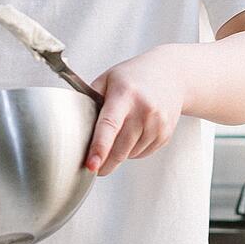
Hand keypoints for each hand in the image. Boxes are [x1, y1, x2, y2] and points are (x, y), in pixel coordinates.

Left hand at [86, 47, 186, 175]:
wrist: (171, 75)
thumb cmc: (133, 77)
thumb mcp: (108, 79)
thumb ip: (90, 99)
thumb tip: (74, 123)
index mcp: (124, 95)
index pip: (109, 125)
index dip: (99, 148)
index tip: (91, 165)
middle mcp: (144, 110)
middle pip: (120, 148)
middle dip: (104, 163)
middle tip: (93, 167)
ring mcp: (158, 124)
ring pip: (130, 154)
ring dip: (119, 153)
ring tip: (118, 134)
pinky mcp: (165, 135)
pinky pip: (143, 153)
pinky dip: (132, 150)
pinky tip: (132, 134)